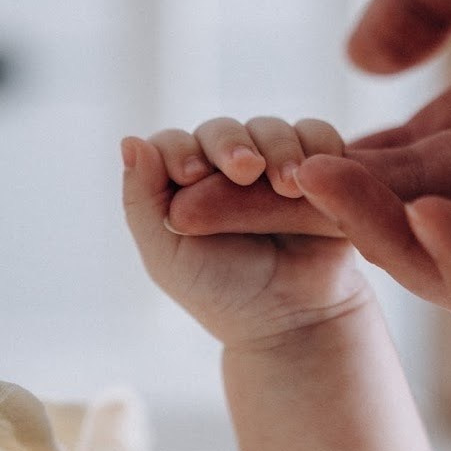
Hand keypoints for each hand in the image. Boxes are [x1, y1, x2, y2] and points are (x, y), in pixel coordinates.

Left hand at [122, 117, 368, 346]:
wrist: (293, 321)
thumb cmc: (224, 293)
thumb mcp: (168, 256)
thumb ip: (142, 201)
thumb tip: (130, 141)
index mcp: (185, 182)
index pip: (173, 144)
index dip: (180, 151)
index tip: (190, 175)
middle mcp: (227, 166)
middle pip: (223, 130)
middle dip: (231, 145)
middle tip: (246, 170)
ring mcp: (274, 164)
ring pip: (272, 130)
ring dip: (280, 149)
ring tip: (287, 186)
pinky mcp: (320, 168)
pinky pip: (320, 137)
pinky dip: (319, 146)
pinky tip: (314, 174)